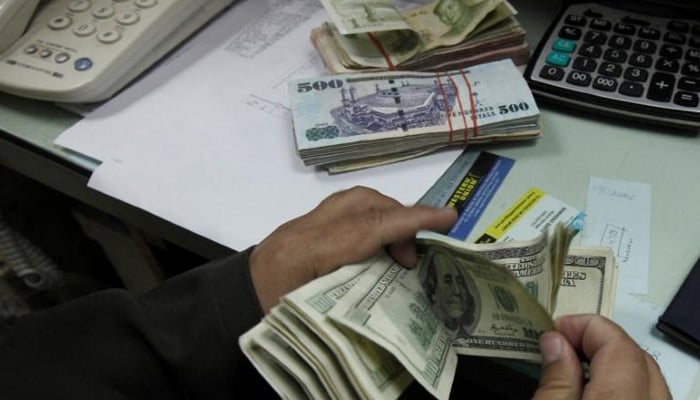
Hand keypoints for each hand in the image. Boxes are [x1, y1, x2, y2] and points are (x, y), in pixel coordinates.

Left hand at [249, 186, 457, 313]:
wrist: (225, 306)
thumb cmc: (263, 322)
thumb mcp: (311, 320)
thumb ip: (353, 304)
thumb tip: (397, 301)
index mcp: (306, 255)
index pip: (368, 226)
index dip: (411, 220)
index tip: (447, 218)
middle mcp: (304, 230)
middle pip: (362, 202)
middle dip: (400, 217)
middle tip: (412, 258)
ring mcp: (300, 225)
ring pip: (352, 200)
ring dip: (384, 215)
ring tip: (397, 252)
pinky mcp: (299, 228)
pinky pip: (343, 210)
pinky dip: (368, 220)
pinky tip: (373, 249)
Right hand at [533, 314, 670, 399]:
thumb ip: (554, 380)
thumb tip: (556, 342)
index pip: (617, 343)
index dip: (583, 326)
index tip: (554, 330)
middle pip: (638, 359)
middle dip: (601, 342)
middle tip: (562, 345)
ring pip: (650, 381)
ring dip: (616, 365)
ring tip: (576, 369)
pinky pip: (649, 399)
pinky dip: (627, 388)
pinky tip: (597, 394)